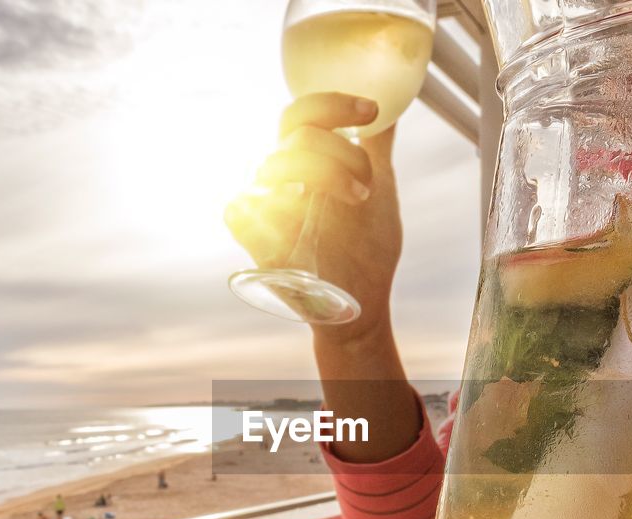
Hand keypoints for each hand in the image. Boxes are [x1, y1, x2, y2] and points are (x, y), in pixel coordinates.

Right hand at [225, 92, 401, 345]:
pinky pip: (238, 212)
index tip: (371, 111)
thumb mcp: (380, 189)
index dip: (334, 104)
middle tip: (365, 185)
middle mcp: (284, 179)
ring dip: (327, 175)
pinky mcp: (257, 242)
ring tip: (357, 202)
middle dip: (343, 153)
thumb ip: (378, 146)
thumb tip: (392, 108)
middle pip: (297, 135)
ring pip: (275, 166)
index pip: (304, 114)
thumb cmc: (366, 246)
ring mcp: (268, 209)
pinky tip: (294, 222)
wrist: (364, 301)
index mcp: (307, 161)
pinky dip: (263, 210)